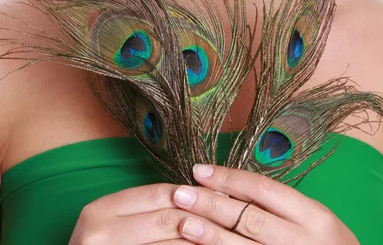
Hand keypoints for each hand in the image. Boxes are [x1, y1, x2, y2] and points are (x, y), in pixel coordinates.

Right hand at [68, 181, 214, 243]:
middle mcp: (99, 230)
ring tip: (226, 236)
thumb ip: (144, 210)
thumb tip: (193, 194)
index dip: (192, 193)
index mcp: (100, 209)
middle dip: (203, 216)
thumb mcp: (112, 226)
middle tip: (231, 217)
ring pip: (172, 242)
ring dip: (202, 239)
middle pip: (167, 217)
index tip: (221, 193)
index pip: (158, 193)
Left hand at [171, 164, 359, 243]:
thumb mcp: (313, 218)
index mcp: (313, 216)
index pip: (263, 190)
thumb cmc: (326, 244)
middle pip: (249, 218)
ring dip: (209, 234)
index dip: (229, 178)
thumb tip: (228, 186)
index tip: (199, 170)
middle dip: (211, 204)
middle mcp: (301, 241)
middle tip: (180, 192)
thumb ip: (278, 204)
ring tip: (182, 220)